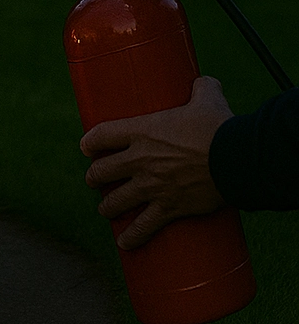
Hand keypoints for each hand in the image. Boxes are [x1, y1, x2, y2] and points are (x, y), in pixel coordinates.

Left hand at [79, 76, 233, 249]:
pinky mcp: (169, 207)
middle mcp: (139, 159)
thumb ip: (202, 88)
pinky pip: (144, 226)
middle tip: (95, 179)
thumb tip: (205, 81)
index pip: (101, 135)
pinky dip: (132, 236)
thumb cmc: (219, 126)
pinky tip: (124, 242)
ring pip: (117, 200)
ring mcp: (152, 185)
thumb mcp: (207, 98)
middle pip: (102, 171)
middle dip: (95, 177)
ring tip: (105, 209)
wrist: (237, 159)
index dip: (89, 142)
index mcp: (141, 130)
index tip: (86, 147)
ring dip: (107, 206)